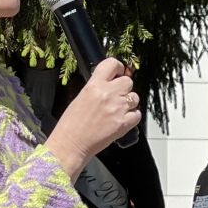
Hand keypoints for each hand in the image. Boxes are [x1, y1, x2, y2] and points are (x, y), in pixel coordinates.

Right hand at [46, 57, 139, 171]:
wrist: (71, 144)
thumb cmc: (71, 124)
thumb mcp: (80, 97)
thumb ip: (97, 87)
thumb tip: (111, 83)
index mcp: (94, 85)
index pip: (113, 64)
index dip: (118, 68)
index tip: (119, 72)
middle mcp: (107, 94)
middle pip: (128, 81)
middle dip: (124, 88)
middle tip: (117, 96)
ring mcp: (117, 109)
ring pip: (135, 97)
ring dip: (129, 102)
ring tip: (117, 110)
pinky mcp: (123, 123)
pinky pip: (137, 114)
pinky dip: (132, 117)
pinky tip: (122, 120)